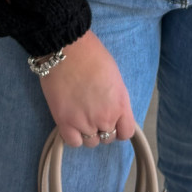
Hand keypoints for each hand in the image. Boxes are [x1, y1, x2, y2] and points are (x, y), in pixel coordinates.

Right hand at [38, 29, 136, 148]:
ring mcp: (84, 121)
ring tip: (81, 117)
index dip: (119, 128)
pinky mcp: (64, 122)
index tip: (113, 122)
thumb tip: (111, 109)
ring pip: (91, 142)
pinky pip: (73, 142)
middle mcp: (105, 117)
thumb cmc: (92, 56)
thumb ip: (116, 99)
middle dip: (102, 128)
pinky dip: (73, 135)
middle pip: (108, 138)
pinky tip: (71, 122)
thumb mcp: (115, 77)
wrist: (67, 49)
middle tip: (93, 114)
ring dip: (87, 132)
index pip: (126, 133)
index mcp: (120, 104)